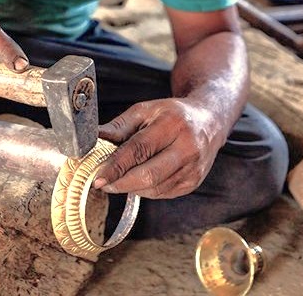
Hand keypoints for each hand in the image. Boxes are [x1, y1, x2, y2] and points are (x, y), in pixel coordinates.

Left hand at [93, 98, 222, 198]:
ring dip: (131, 187)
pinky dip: (145, 190)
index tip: (97, 177)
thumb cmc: (172, 114)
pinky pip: (162, 193)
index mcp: (173, 124)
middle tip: (102, 182)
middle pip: (148, 175)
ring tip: (117, 179)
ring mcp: (193, 169)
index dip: (116, 166)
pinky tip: (137, 179)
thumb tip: (93, 140)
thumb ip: (119, 126)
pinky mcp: (194, 183)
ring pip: (154, 188)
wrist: (209, 120)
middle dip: (120, 183)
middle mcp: (187, 148)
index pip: (139, 149)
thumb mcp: (145, 110)